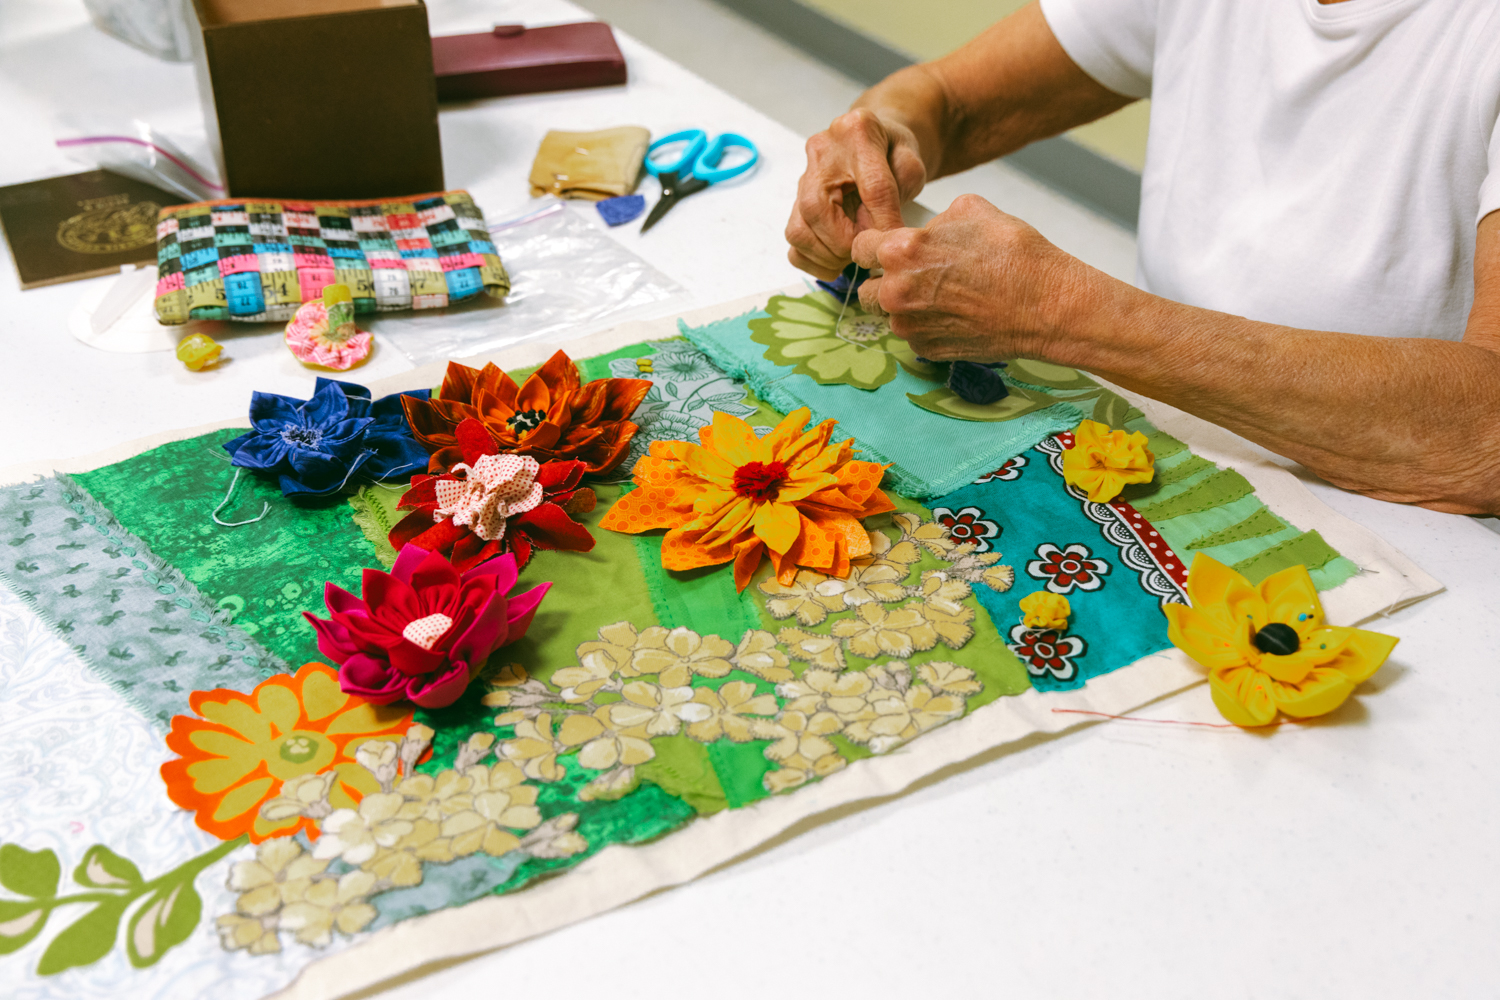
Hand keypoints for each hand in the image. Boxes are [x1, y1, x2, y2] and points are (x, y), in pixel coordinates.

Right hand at [785, 109, 926, 279]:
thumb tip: (877, 234)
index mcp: (857, 132)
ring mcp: (804, 176)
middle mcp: (822, 151)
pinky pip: (794, 240)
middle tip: (865, 251)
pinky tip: (836, 261)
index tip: (891, 245)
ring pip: (799, 229)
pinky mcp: (796, 200)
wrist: (877, 144)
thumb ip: (898, 194)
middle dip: (844, 243)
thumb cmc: (893, 154)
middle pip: (817, 210)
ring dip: (827, 255)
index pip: (872, 188)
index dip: (884, 224)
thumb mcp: (910, 165)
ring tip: (852, 256)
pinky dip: (813, 259)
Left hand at [851, 194, 1089, 362]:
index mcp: (901, 252)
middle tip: (915, 276)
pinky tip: (956, 315)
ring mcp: (910, 326)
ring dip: (906, 306)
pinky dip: (927, 326)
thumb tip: (924, 231)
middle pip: (867, 289)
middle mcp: (897, 292)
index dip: (874, 246)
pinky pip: (914, 335)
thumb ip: (934, 221)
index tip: (886, 250)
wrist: (1046, 305)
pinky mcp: (927, 350)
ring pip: (890, 315)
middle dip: (885, 281)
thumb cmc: (1015, 254)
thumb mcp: (973, 210)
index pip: (859, 248)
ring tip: (941, 296)